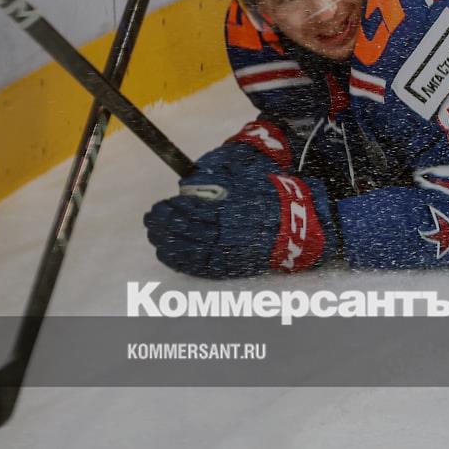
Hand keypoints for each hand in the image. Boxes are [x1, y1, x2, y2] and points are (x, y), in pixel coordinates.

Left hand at [144, 165, 333, 277]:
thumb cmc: (272, 199)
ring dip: (165, 240)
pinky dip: (178, 260)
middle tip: (150, 216)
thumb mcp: (246, 182)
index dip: (172, 208)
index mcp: (229, 211)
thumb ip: (217, 183)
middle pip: (184, 229)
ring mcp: (226, 253)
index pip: (190, 211)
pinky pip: (197, 265)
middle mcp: (225, 234)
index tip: (161, 204)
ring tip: (153, 233)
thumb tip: (188, 186)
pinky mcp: (229, 266)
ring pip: (186, 248)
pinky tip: (165, 252)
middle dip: (163, 223)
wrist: (298, 226)